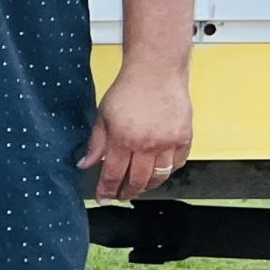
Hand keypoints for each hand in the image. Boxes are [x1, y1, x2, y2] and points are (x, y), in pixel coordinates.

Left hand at [79, 67, 192, 199]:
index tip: (104, 198)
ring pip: (160, 176)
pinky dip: (169, 171)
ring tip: (139, 187)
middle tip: (122, 195)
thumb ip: (95, 144)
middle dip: (128, 192)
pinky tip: (159, 171)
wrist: (156, 72)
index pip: (113, 174)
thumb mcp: (103, 116)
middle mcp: (147, 145)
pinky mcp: (184, 137)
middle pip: (138, 180)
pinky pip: (178, 163)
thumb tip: (84, 164)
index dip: (107, 190)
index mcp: (123, 140)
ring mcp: (168, 142)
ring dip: (148, 186)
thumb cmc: (128, 90)